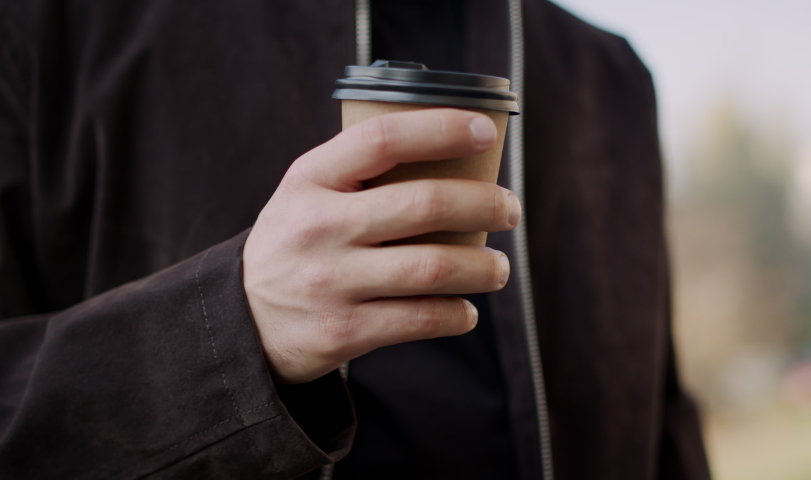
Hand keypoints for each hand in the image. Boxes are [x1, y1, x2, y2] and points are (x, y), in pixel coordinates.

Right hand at [243, 108, 521, 382]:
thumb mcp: (307, 193)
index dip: (441, 130)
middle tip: (509, 209)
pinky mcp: (342, 332)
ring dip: (483, 267)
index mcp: (310, 180)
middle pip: (424, 205)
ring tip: (498, 267)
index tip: (484, 132)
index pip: (382, 138)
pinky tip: (465, 310)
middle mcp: (318, 227)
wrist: (242, 318)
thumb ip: (360, 173)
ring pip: (433, 268)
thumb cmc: (297, 241)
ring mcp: (329, 282)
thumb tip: (457, 157)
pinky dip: (457, 314)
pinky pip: (421, 319)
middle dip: (485, 204)